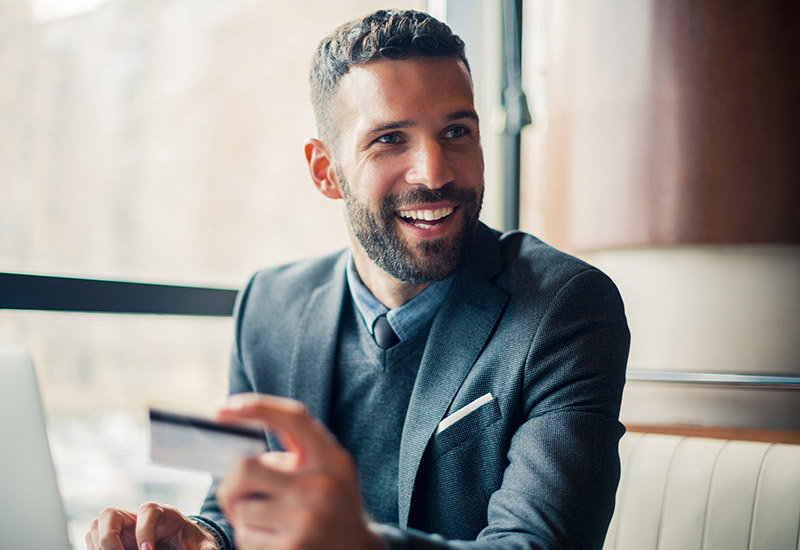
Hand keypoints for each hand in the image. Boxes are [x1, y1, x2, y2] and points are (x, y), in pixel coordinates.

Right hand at [85, 502, 218, 549]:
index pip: (147, 511)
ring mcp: (119, 528)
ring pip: (95, 527)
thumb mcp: (200, 544)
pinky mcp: (110, 541)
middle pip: (110, 514)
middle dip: (110, 539)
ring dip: (99, 547)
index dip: (144, 531)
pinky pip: (92, 543)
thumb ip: (204, 548)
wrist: (178, 542)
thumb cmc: (188, 540)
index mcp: (160, 512)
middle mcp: (135, 516)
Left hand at [215, 393, 382, 549]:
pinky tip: (274, 540)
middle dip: (233, 484)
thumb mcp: (330, 470)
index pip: (293, 418)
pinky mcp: (292, 548)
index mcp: (330, 459)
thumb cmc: (333, 505)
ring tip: (271, 522)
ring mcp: (307, 519)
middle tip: (241, 496)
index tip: (222, 408)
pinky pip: (245, 537)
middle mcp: (321, 486)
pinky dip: (250, 539)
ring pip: (241, 508)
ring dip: (245, 517)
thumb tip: (243, 451)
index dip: (256, 406)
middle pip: (246, 468)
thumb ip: (297, 454)